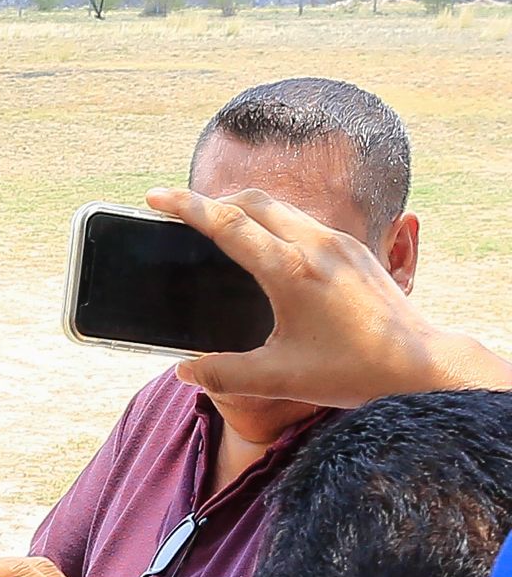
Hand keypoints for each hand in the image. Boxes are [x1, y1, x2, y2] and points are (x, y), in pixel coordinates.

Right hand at [145, 186, 511, 405]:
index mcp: (290, 270)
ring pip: (280, 207)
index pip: (226, 223)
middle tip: (182, 213)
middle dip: (211, 201)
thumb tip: (183, 371)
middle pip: (251, 201)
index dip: (185, 206)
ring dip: (244, 208)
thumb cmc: (353, 371)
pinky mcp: (355, 250)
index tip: (155, 198)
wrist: (422, 365)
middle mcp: (316, 245)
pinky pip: (303, 221)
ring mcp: (340, 243)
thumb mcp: (279, 378)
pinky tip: (266, 247)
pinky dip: (273, 221)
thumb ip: (223, 374)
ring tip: (220, 227)